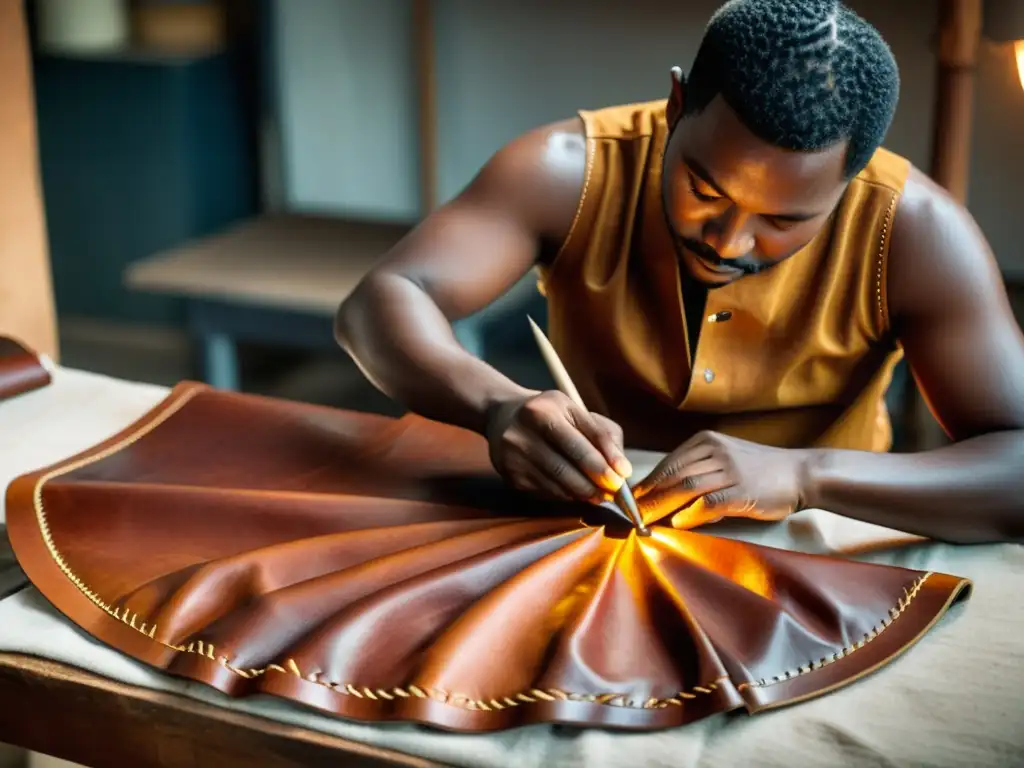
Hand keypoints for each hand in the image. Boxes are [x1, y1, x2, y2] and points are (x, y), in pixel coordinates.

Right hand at [485, 391, 631, 502]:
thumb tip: (621, 469)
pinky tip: (575, 491)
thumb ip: (602, 435)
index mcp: (544, 411)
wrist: (503, 417)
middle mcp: (523, 433)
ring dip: (583, 493)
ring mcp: (513, 457)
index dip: (604, 461)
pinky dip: (566, 495)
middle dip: (594, 483)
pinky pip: (546, 492)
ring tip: (599, 494)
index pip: (580, 441)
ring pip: (557, 485)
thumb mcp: (576, 411)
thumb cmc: (550, 414)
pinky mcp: (510, 476)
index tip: (622, 476)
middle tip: (613, 491)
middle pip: (566, 467)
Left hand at [632, 431, 809, 526]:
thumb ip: (698, 475)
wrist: (802, 473)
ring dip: (662, 506)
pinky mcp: (743, 491)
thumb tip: (668, 499)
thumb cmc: (762, 471)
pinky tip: (678, 523)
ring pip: (685, 487)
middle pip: (672, 474)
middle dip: (649, 495)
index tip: (632, 499)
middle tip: (631, 512)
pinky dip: (691, 513)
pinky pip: (709, 502)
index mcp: (707, 442)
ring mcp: (730, 470)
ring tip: (646, 520)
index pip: (669, 462)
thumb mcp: (726, 462)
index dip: (648, 482)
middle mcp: (715, 451)